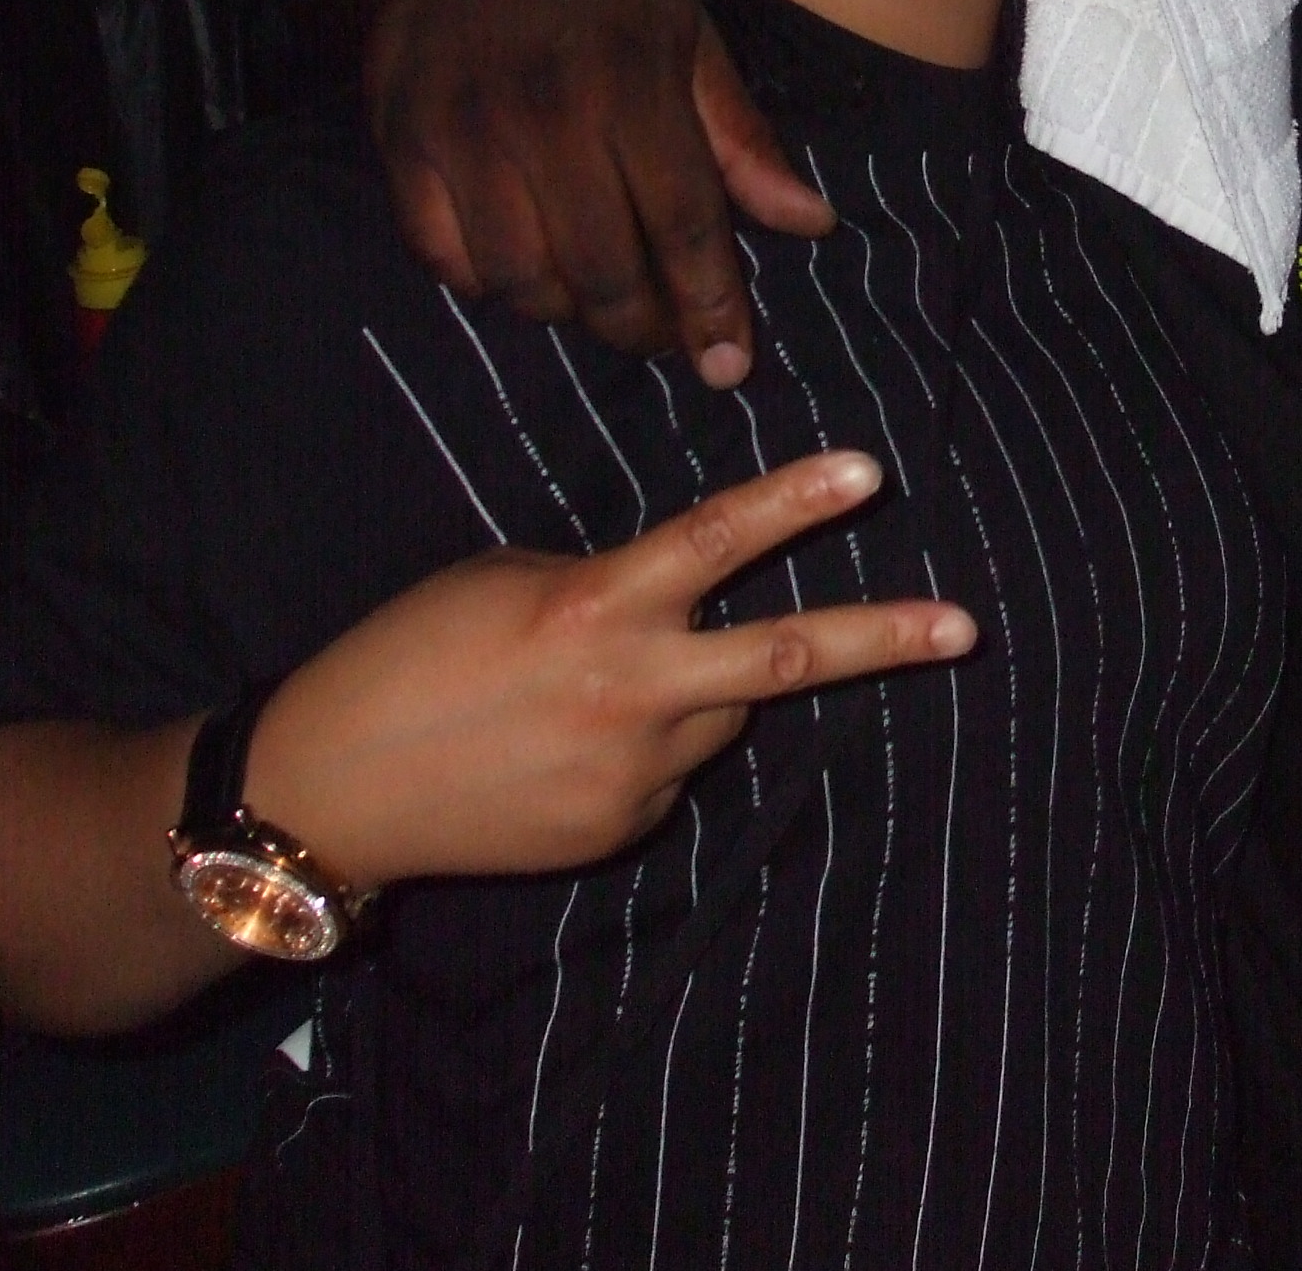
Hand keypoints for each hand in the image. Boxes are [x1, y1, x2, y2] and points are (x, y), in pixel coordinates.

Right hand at [243, 453, 972, 889]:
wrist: (335, 789)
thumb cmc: (408, 654)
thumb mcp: (505, 581)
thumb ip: (606, 585)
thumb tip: (679, 607)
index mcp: (596, 608)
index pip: (717, 540)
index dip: (797, 502)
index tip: (870, 472)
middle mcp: (632, 692)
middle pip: (786, 661)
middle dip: (886, 640)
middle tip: (965, 627)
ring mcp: (634, 774)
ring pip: (720, 714)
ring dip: (697, 687)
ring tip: (580, 688)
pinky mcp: (620, 829)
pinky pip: (668, 771)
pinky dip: (641, 745)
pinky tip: (557, 747)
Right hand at [366, 0, 833, 376]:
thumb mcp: (687, 37)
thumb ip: (742, 139)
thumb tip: (811, 224)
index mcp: (631, 80)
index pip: (682, 223)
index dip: (709, 304)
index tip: (729, 364)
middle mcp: (545, 111)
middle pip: (600, 271)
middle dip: (641, 328)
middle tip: (661, 335)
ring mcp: (464, 131)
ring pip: (520, 280)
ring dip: (565, 311)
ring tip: (593, 294)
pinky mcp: (400, 142)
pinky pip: (444, 260)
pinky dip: (485, 283)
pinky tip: (520, 262)